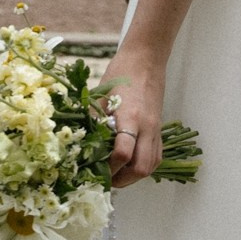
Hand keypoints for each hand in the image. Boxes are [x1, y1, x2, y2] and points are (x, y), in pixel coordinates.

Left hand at [98, 50, 163, 186]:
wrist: (146, 60)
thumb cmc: (121, 74)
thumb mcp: (100, 97)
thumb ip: (94, 122)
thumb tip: (82, 145)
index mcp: (130, 116)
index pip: (123, 153)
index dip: (110, 168)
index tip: (96, 170)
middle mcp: (146, 127)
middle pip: (141, 167)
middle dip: (123, 180)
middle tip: (106, 179)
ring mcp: (156, 129)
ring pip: (151, 165)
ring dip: (134, 176)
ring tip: (116, 174)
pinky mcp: (159, 129)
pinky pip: (156, 156)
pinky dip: (143, 166)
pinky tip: (129, 164)